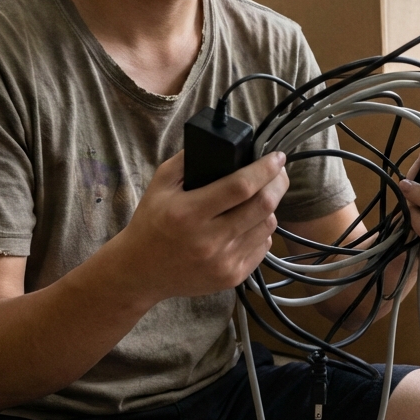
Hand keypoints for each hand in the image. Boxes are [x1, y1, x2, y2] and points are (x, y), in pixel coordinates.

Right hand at [114, 150, 288, 302]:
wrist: (141, 273)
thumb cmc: (151, 224)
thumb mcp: (160, 185)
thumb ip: (187, 160)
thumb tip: (220, 142)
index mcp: (189, 213)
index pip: (240, 186)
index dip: (265, 169)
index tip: (276, 157)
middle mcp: (209, 240)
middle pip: (262, 206)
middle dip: (278, 183)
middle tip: (279, 172)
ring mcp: (224, 262)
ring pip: (267, 226)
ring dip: (270, 207)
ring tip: (260, 197)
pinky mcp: (232, 276)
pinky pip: (263, 246)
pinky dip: (261, 230)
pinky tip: (249, 223)